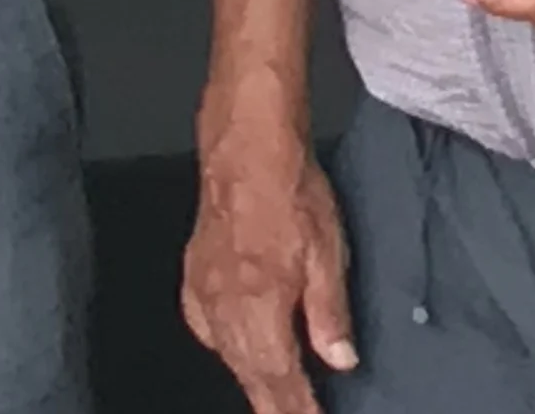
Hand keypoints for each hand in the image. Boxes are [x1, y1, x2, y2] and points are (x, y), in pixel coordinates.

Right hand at [182, 115, 359, 413]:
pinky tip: (232, 351)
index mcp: (260, 303)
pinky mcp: (194, 273)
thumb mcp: (327, 251)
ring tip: (271, 401)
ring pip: (226, 355)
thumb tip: (340, 359)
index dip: (298, 409)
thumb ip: (330, 313)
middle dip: (274, 405)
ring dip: (250, 382)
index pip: (281, 378)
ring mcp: (205, 290)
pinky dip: (222, 348)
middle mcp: (226, 303)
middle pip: (250, 374)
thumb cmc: (288, 188)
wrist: (246, 145)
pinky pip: (205, 327)